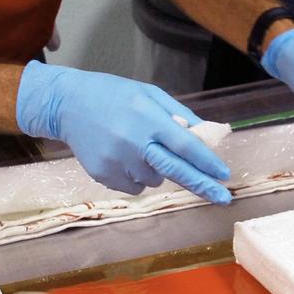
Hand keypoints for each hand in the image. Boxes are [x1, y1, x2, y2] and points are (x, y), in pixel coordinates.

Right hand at [15, 61, 231, 201]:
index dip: (207, 161)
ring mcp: (116, 162)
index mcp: (148, 119)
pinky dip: (138, 176)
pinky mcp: (103, 175)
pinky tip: (125, 155)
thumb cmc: (116, 95)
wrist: (68, 104)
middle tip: (225, 199)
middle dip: (203, 186)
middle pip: (175, 171)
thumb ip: (179, 114)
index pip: (185, 145)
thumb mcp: (150, 94)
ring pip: (155, 180)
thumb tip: (205, 136)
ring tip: (139, 146)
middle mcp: (134, 143)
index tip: (224, 174)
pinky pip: (135, 187)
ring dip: (157, 170)